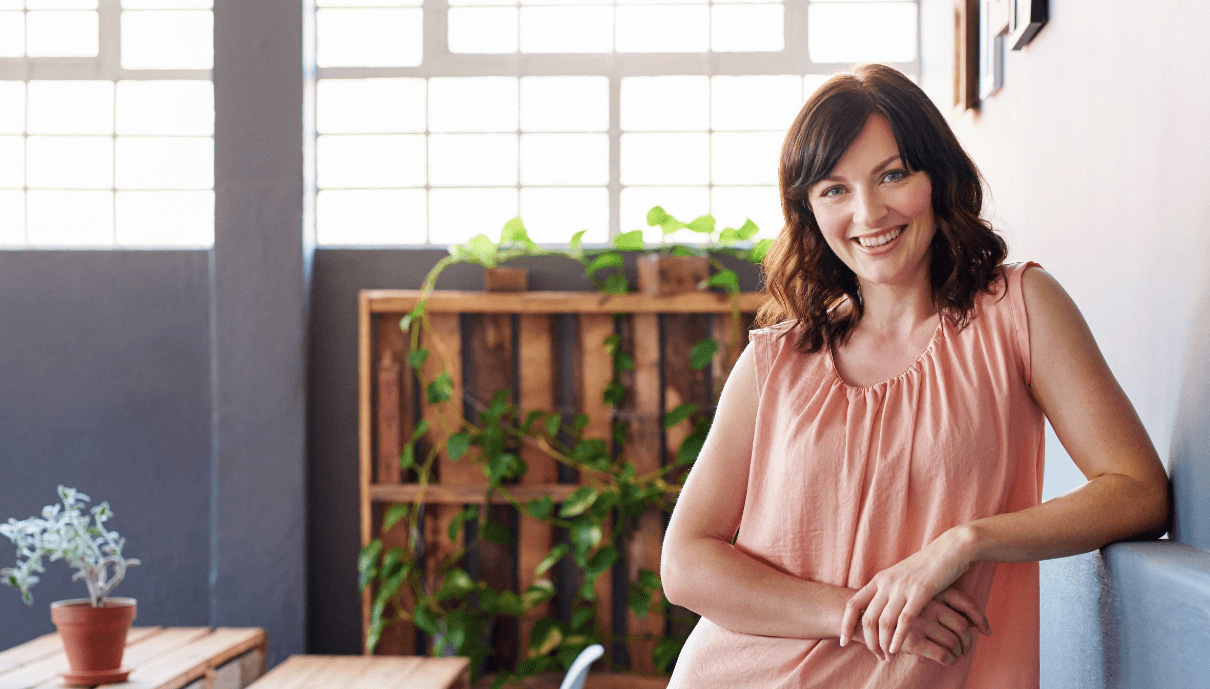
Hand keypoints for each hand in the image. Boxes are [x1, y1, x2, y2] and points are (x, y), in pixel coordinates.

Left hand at [839, 527, 989, 659]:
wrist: (952, 548)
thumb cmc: (929, 566)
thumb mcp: (902, 576)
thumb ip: (890, 590)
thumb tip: (882, 609)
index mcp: (880, 579)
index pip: (853, 604)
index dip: (845, 624)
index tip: (843, 641)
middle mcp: (887, 583)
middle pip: (867, 618)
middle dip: (868, 641)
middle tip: (876, 656)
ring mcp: (903, 587)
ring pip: (883, 622)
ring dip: (883, 644)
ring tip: (887, 657)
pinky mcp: (921, 592)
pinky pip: (904, 620)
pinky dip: (898, 638)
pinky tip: (896, 650)